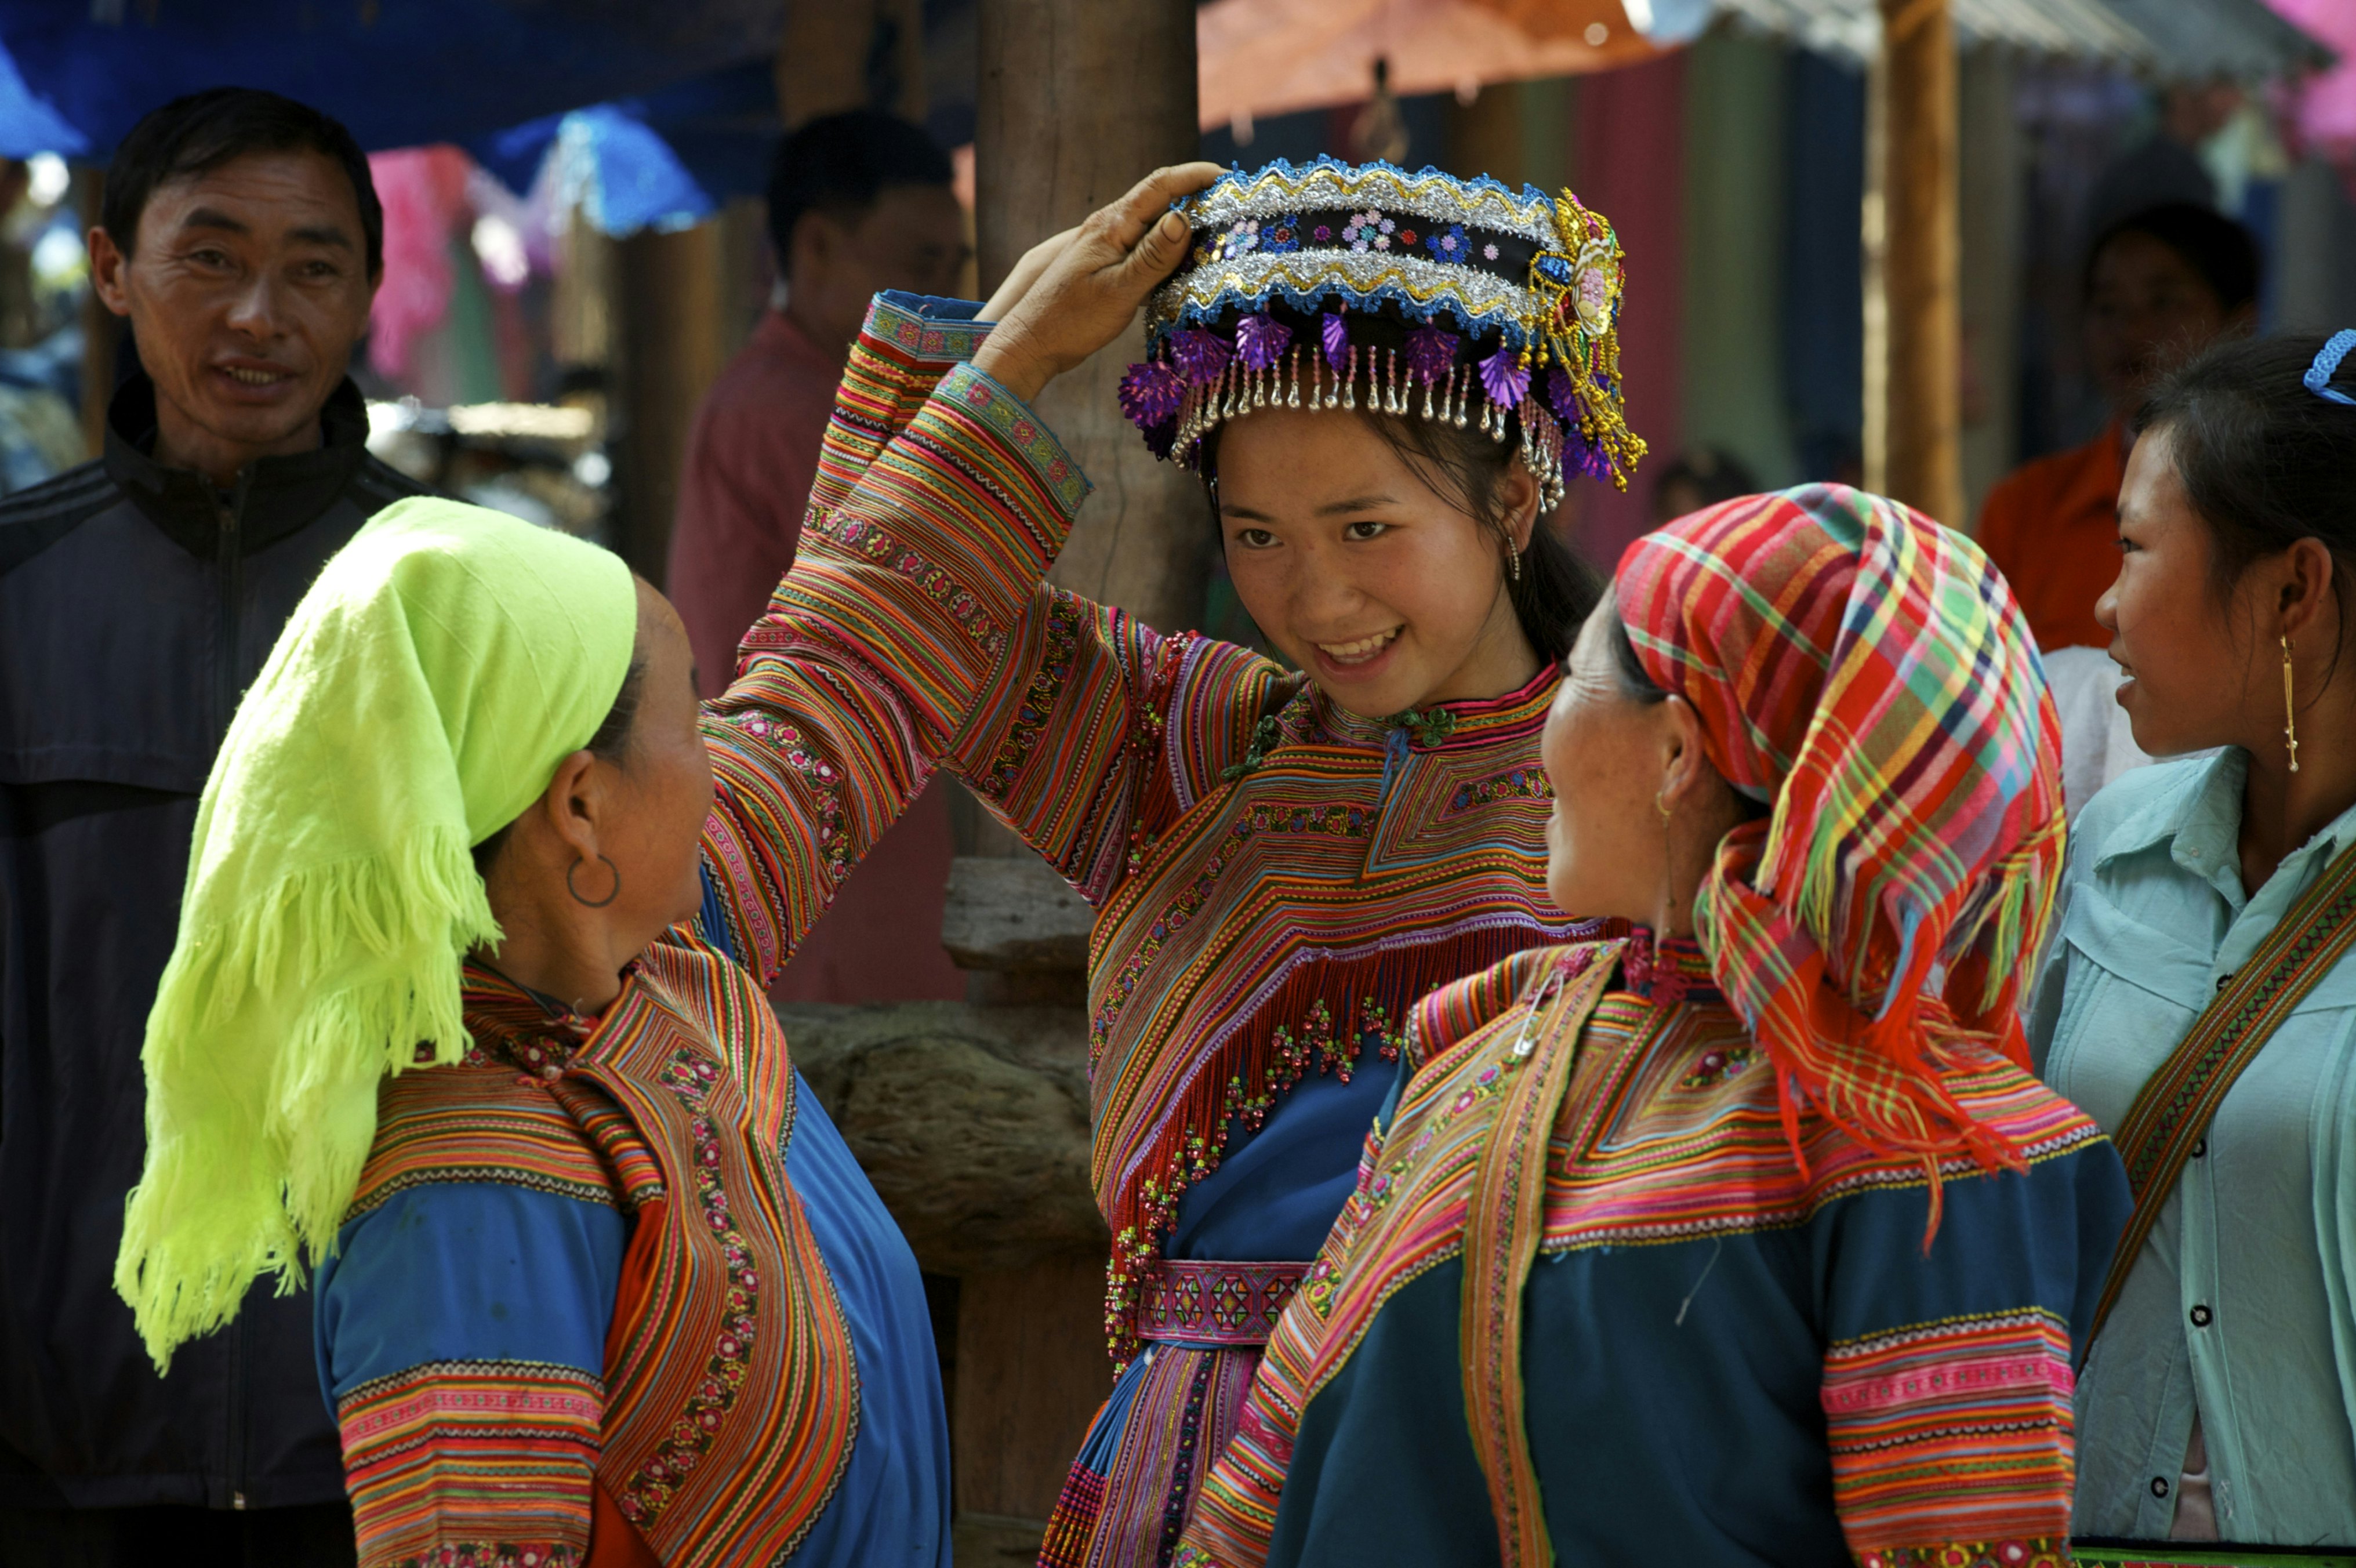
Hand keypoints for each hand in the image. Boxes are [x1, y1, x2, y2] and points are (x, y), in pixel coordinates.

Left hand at [973, 161, 1223, 402]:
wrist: (1031, 343)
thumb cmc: (1071, 320)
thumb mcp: (1118, 290)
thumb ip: (1152, 256)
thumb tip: (1183, 218)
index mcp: (1112, 225)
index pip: (1160, 185)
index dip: (1195, 176)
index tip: (1228, 178)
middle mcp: (1110, 228)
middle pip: (1160, 200)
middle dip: (1197, 198)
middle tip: (1235, 208)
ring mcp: (1108, 247)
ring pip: (1155, 226)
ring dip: (1186, 226)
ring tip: (1219, 235)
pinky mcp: (1108, 267)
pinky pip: (1146, 250)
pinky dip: (1170, 253)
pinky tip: (1186, 268)